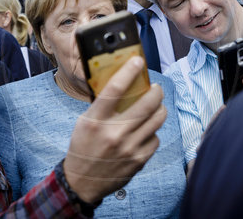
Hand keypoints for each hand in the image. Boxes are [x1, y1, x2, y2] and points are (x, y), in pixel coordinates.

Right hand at [63, 56, 165, 203]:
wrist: (82, 181)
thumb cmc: (83, 147)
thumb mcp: (85, 122)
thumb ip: (102, 106)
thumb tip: (122, 85)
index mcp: (96, 120)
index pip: (115, 89)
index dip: (129, 71)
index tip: (138, 61)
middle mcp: (114, 133)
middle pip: (146, 103)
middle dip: (156, 91)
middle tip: (156, 88)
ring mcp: (129, 147)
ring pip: (157, 119)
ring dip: (160, 108)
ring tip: (156, 106)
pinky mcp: (139, 159)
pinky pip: (155, 138)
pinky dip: (152, 131)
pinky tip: (146, 130)